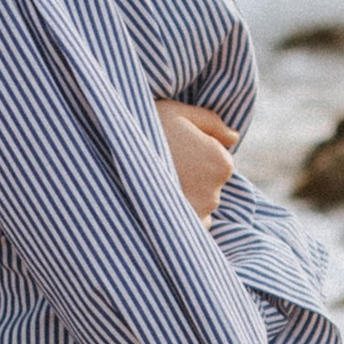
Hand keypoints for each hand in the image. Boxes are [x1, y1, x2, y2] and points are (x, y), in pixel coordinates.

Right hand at [157, 98, 238, 221]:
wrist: (110, 158)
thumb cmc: (145, 130)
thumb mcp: (178, 112)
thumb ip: (211, 122)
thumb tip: (232, 137)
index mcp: (221, 162)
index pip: (218, 159)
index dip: (196, 151)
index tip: (173, 148)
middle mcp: (215, 192)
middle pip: (209, 184)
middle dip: (192, 176)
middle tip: (162, 164)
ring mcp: (197, 215)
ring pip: (200, 204)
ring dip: (185, 196)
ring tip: (154, 183)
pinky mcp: (180, 231)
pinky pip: (189, 225)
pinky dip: (178, 216)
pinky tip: (156, 202)